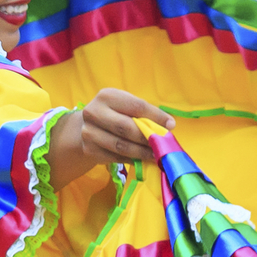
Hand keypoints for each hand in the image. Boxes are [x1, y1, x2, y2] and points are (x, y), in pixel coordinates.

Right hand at [53, 88, 172, 176]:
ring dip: (142, 152)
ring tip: (156, 155)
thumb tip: (168, 126)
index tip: (171, 126)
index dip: (156, 117)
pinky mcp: (89, 150)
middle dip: (148, 137)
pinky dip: (132, 160)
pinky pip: (115, 157)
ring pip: (121, 146)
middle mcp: (94, 112)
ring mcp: (89, 133)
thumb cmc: (113, 114)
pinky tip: (142, 160)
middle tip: (163, 144)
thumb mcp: (125, 106)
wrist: (85, 127)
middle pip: (127, 127)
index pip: (136, 106)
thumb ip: (144, 114)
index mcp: (107, 96)